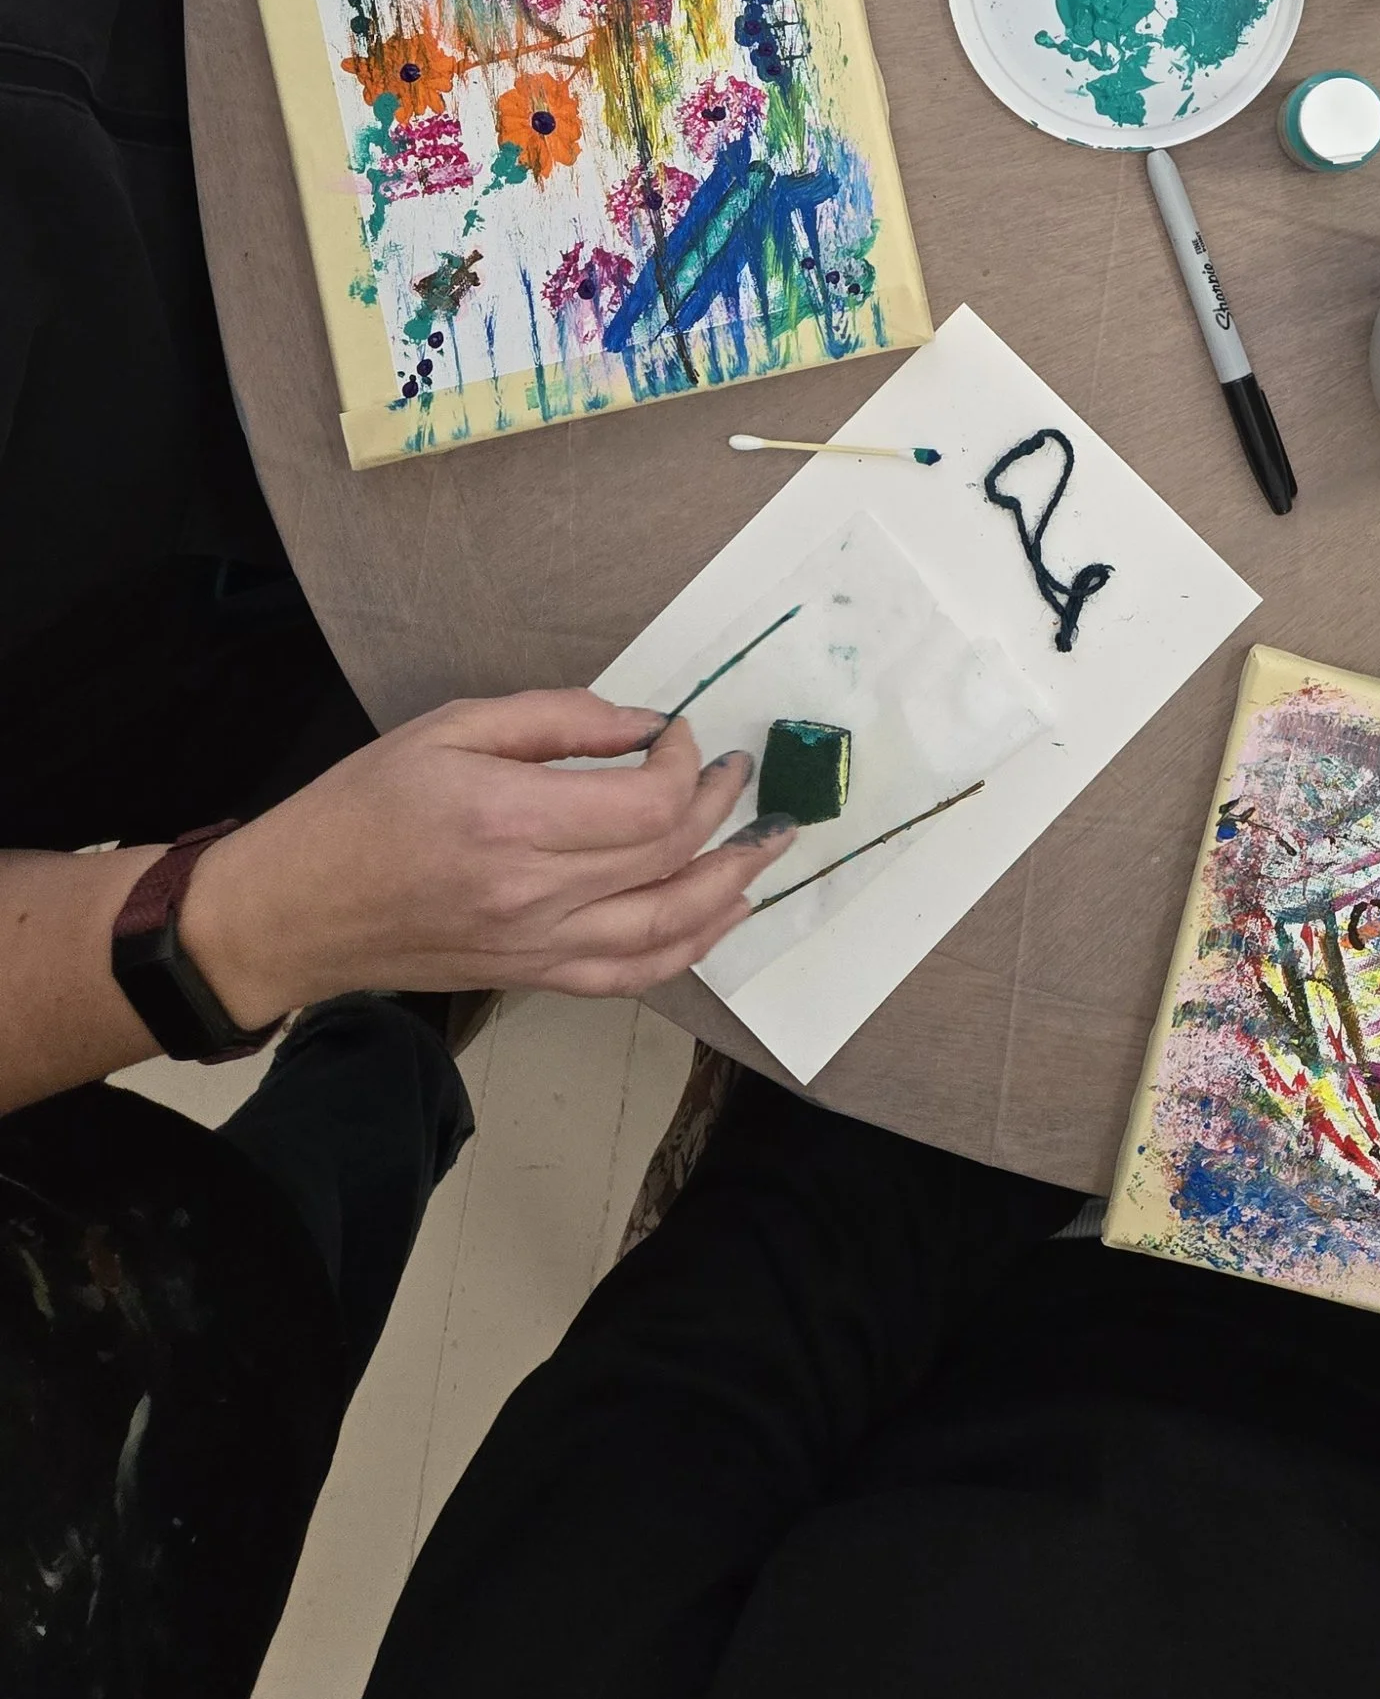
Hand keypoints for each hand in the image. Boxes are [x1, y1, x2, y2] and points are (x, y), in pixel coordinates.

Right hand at [180, 693, 793, 1015]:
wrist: (292, 912)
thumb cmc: (362, 807)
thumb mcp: (451, 728)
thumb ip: (556, 721)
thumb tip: (642, 724)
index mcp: (512, 823)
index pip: (650, 806)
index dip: (686, 765)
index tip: (679, 732)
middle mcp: (535, 896)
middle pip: (669, 860)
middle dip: (720, 811)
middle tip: (738, 773)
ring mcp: (538, 948)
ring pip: (668, 928)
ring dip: (732, 885)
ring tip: (768, 846)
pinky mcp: (532, 977)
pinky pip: (631, 974)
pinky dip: (689, 947)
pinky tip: (722, 914)